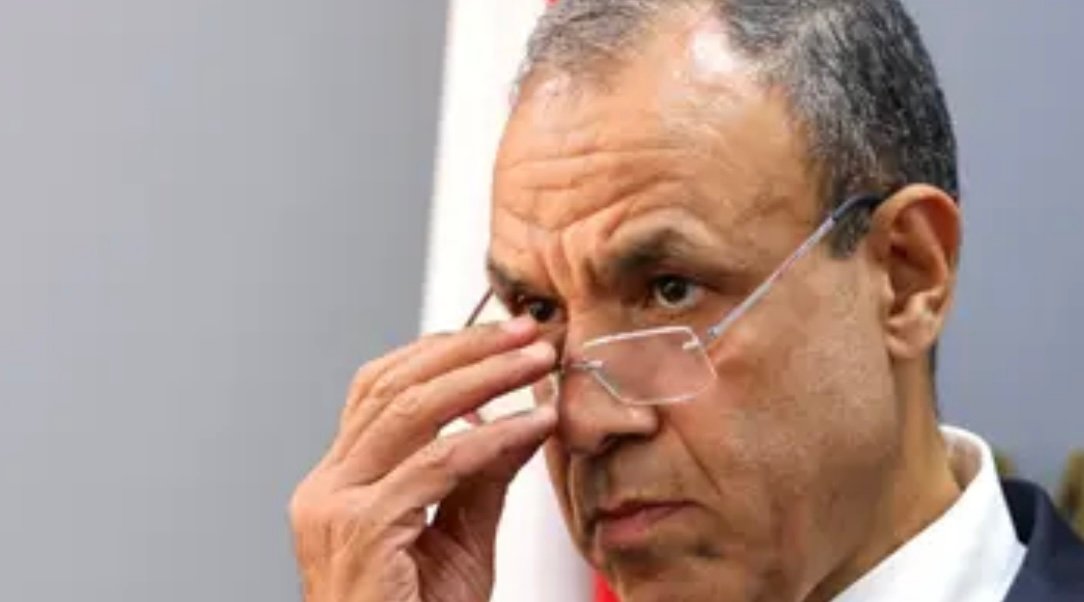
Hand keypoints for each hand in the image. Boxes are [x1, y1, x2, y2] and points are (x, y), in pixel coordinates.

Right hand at [289, 317, 556, 601]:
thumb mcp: (460, 538)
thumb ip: (482, 476)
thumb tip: (520, 416)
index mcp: (338, 482)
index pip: (380, 390)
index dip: (440, 352)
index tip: (500, 335)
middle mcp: (325, 486)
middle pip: (392, 385)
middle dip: (466, 349)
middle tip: (526, 331)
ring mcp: (334, 506)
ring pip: (410, 410)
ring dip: (484, 376)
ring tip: (537, 360)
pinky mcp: (361, 530)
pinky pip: (438, 464)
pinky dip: (493, 436)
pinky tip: (533, 424)